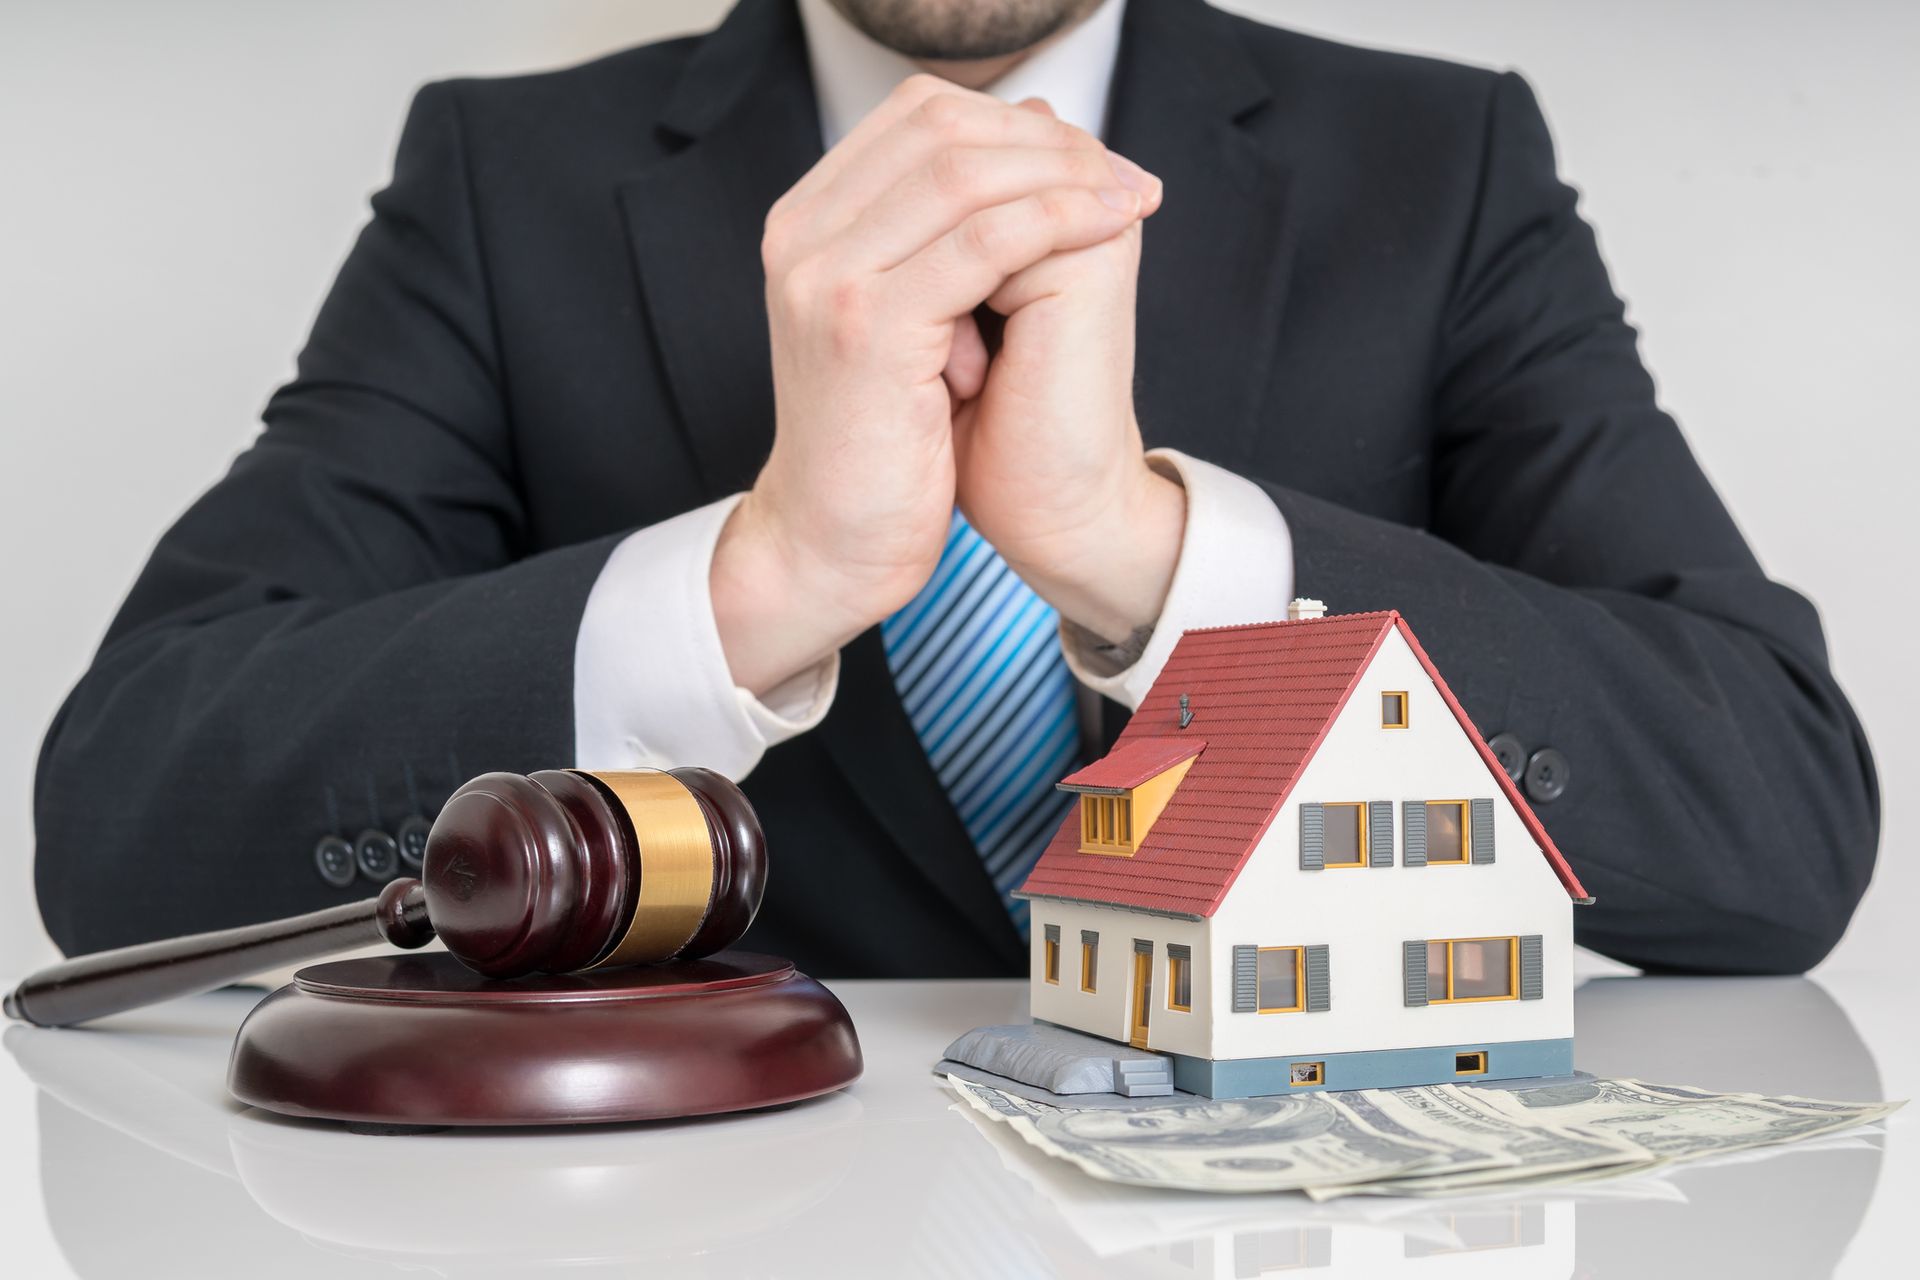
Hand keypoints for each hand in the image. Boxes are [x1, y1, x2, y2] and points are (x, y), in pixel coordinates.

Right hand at [712, 77, 1153, 693]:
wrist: (837, 543)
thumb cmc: (885, 442)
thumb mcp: (912, 318)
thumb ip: (944, 236)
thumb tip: (1032, 137)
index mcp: (807, 223)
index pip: (917, 115)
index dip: (1016, 124)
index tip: (1095, 161)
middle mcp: (800, 236)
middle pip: (938, 127)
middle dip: (1047, 143)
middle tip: (1125, 175)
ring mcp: (825, 277)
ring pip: (962, 175)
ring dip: (1062, 177)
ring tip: (1128, 201)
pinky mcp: (866, 328)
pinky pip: (980, 243)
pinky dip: (1056, 222)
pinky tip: (1108, 229)